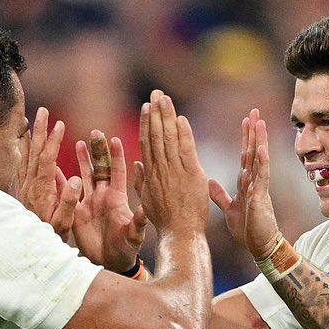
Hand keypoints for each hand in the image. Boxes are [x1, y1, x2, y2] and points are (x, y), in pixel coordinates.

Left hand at [14, 106, 76, 235]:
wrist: (28, 246)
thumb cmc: (51, 236)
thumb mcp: (64, 224)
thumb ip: (69, 202)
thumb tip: (76, 180)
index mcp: (43, 191)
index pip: (48, 160)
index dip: (53, 141)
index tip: (59, 124)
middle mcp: (31, 185)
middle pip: (35, 151)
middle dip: (40, 130)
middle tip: (43, 111)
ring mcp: (25, 186)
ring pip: (27, 154)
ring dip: (31, 135)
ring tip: (33, 118)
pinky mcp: (23, 189)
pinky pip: (22, 163)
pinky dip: (24, 148)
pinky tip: (24, 140)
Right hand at [71, 130, 147, 271]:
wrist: (110, 262)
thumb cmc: (126, 249)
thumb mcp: (134, 235)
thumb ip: (138, 222)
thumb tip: (145, 210)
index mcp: (117, 198)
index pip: (117, 172)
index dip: (116, 156)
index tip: (114, 139)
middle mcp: (103, 196)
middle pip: (99, 168)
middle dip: (97, 151)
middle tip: (95, 132)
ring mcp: (89, 202)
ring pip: (84, 176)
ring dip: (82, 160)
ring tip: (79, 142)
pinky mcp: (76, 211)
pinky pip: (68, 193)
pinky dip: (61, 181)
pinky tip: (54, 167)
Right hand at [135, 90, 211, 238]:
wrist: (180, 234)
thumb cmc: (165, 221)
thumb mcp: (148, 198)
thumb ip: (142, 180)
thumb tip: (138, 164)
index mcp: (150, 173)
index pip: (148, 142)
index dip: (148, 122)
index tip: (148, 106)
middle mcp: (160, 169)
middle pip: (156, 135)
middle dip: (156, 112)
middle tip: (156, 93)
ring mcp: (175, 171)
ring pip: (168, 138)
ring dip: (167, 116)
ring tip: (165, 99)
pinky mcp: (191, 176)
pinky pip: (186, 150)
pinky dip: (183, 134)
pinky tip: (181, 119)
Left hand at [208, 108, 283, 260]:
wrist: (259, 247)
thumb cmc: (247, 230)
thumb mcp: (229, 209)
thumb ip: (220, 195)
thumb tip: (209, 182)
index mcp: (246, 183)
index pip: (245, 155)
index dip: (246, 137)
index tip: (246, 120)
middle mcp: (254, 181)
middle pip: (253, 151)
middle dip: (254, 131)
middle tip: (255, 111)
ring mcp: (259, 188)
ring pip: (260, 159)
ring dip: (260, 140)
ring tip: (260, 121)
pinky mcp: (261, 197)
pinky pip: (262, 176)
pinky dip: (262, 162)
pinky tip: (261, 148)